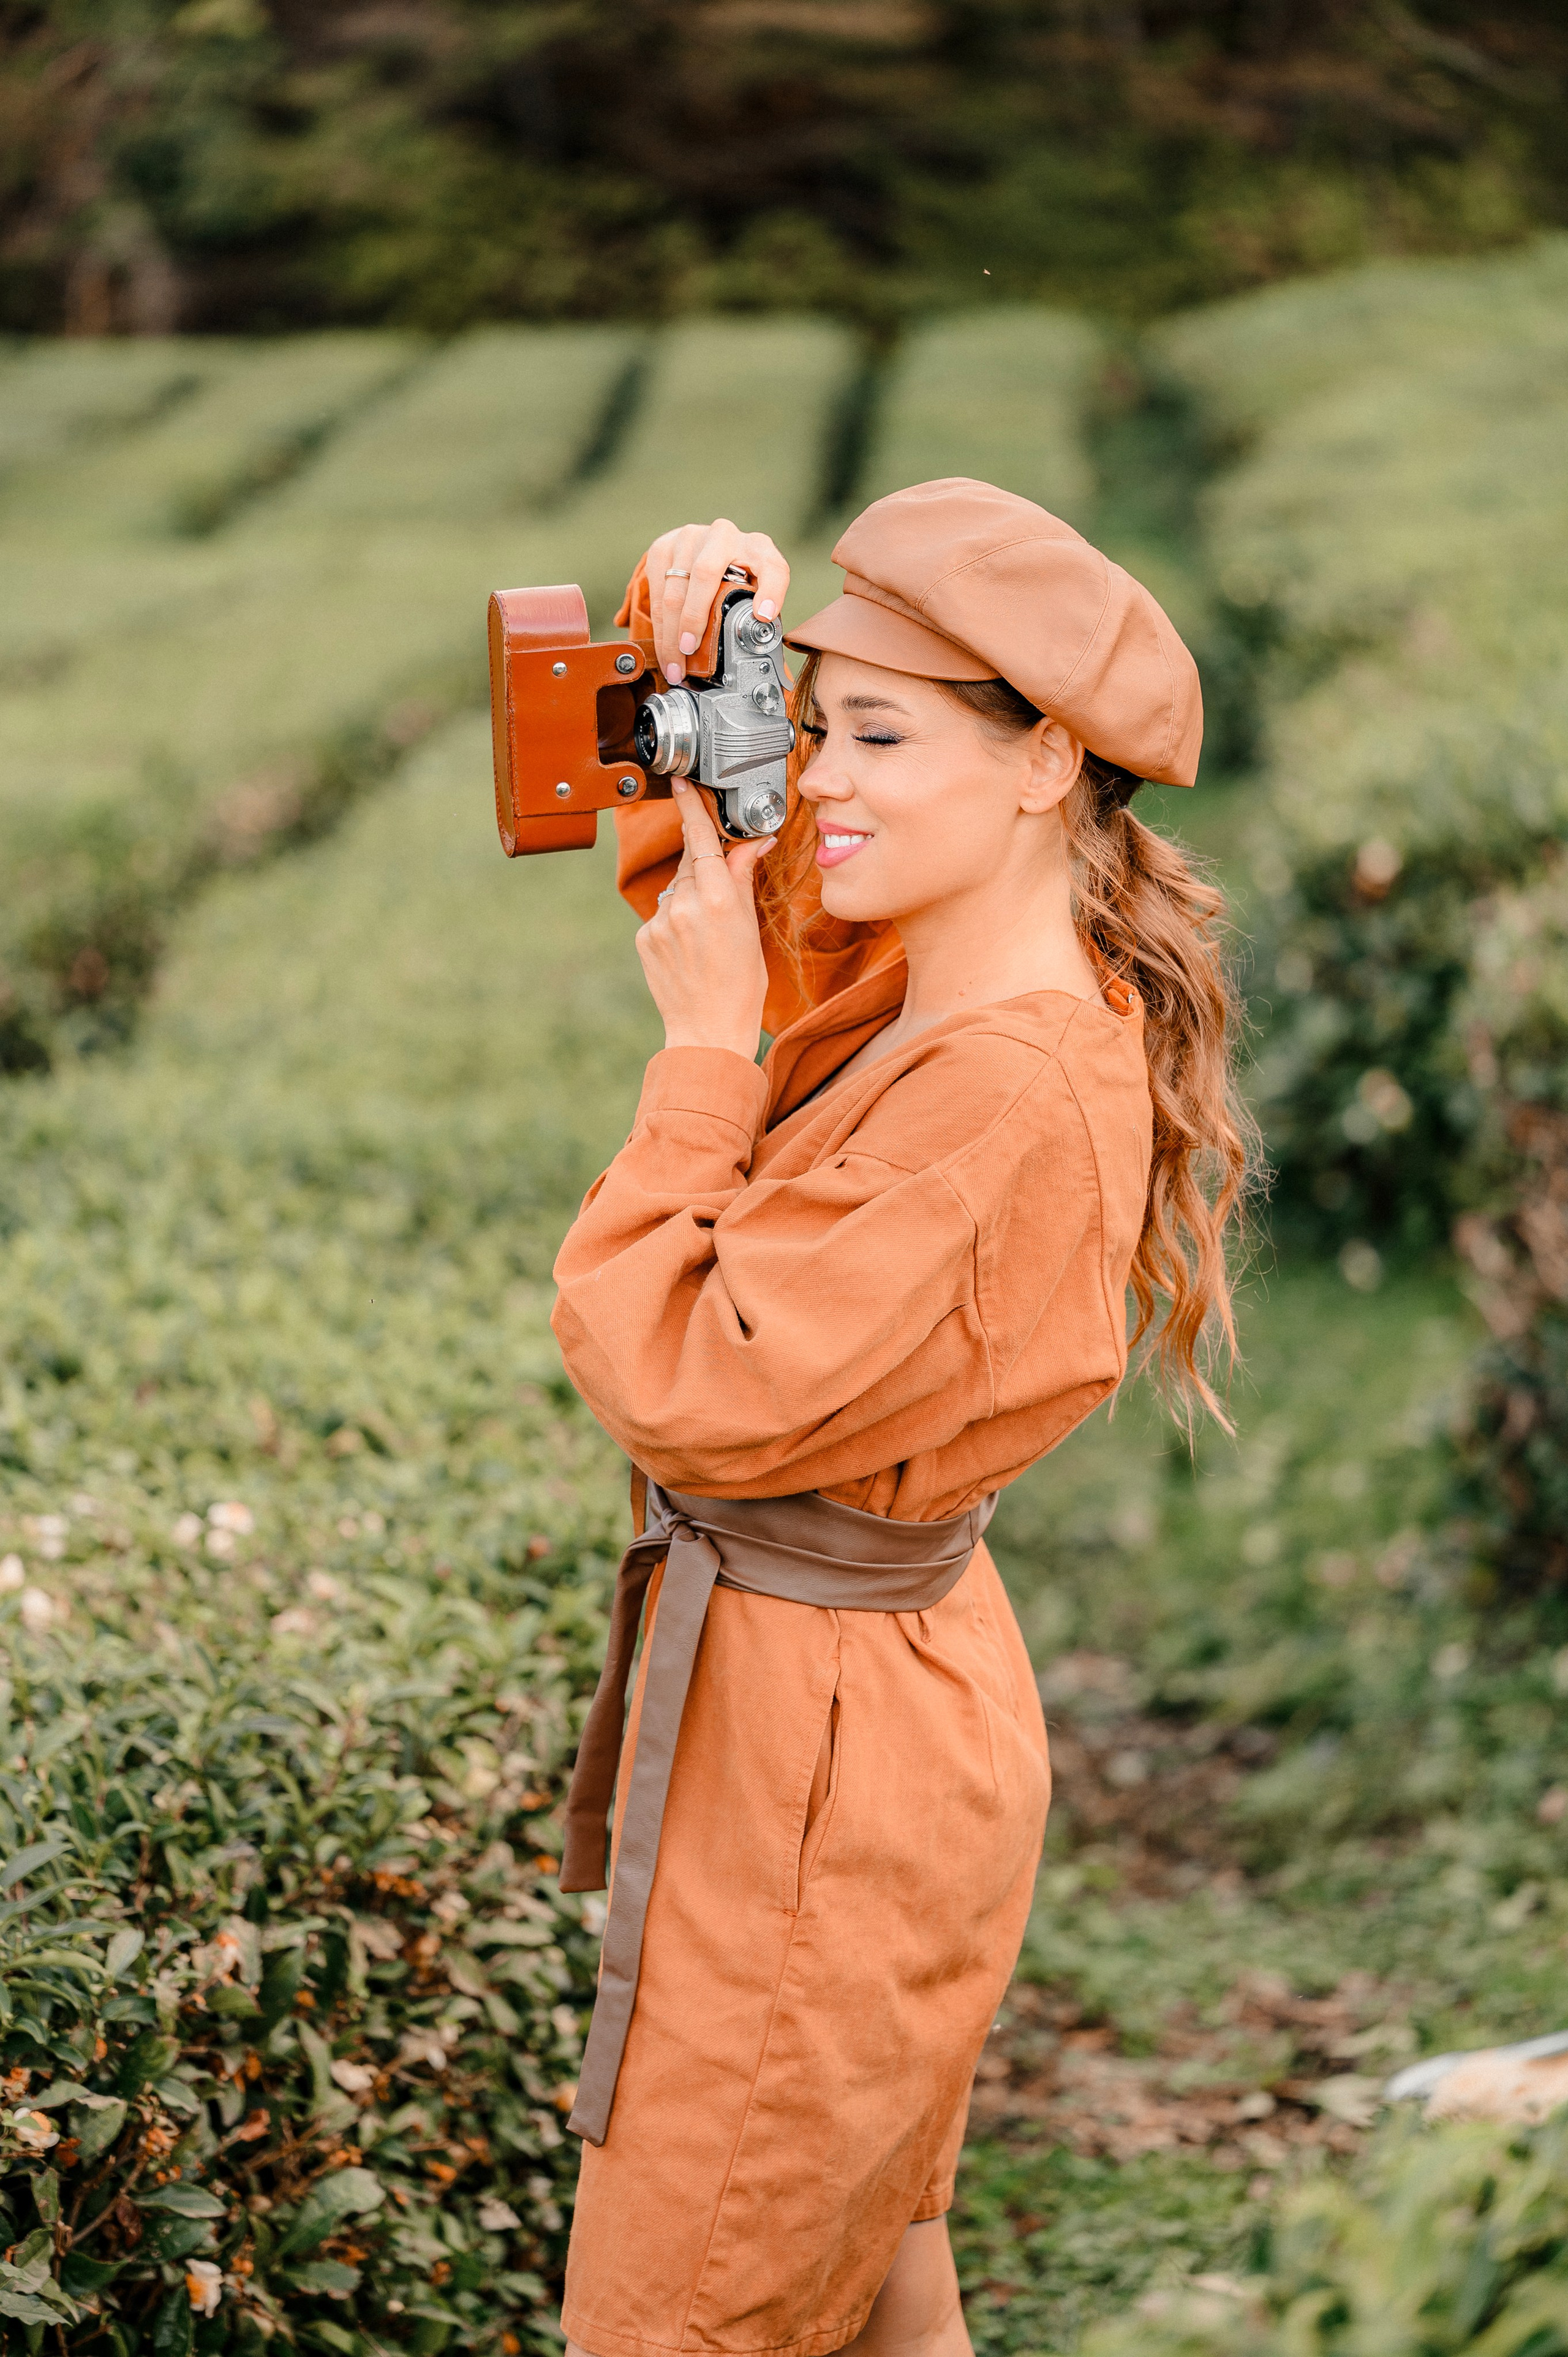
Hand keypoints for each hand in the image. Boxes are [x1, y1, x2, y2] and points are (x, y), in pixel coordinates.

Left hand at [635, 782, 772, 1058]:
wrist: (707, 1031)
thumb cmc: (740, 985)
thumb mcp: (750, 928)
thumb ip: (743, 879)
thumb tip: (753, 843)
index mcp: (718, 899)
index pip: (702, 838)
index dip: (691, 807)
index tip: (681, 782)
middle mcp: (684, 905)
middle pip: (692, 863)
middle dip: (705, 868)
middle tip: (721, 901)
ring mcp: (659, 921)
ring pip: (676, 889)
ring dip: (691, 898)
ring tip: (707, 936)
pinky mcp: (644, 937)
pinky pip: (661, 914)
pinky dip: (674, 921)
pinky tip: (688, 948)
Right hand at [646, 519, 789, 683]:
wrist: (705, 549)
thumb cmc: (735, 578)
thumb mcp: (756, 591)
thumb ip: (758, 613)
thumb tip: (756, 651)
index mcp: (758, 548)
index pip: (771, 566)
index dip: (770, 590)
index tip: (765, 616)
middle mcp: (724, 535)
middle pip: (706, 574)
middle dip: (695, 618)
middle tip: (690, 650)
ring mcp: (691, 537)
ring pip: (676, 587)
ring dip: (671, 632)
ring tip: (675, 665)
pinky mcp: (664, 547)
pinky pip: (657, 590)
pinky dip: (659, 627)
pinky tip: (664, 650)